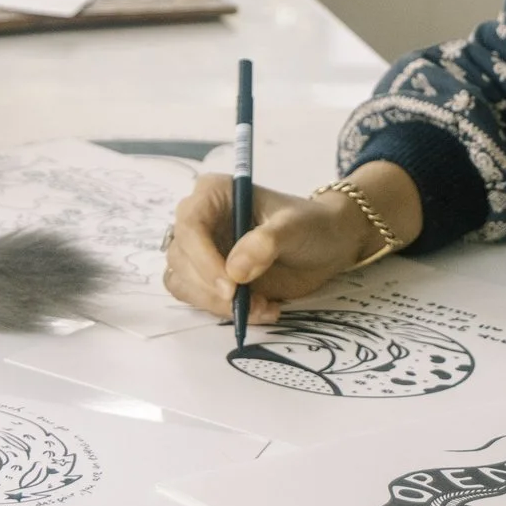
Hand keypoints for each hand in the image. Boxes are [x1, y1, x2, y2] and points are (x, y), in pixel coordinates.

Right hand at [161, 172, 382, 322]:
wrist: (326, 246)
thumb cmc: (310, 225)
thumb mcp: (295, 226)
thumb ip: (266, 242)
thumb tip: (235, 270)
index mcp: (214, 193)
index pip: (190, 225)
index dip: (203, 258)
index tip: (230, 286)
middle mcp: (199, 220)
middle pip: (180, 257)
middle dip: (210, 287)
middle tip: (249, 303)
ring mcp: (201, 250)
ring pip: (182, 281)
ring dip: (217, 303)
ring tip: (261, 306)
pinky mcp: (208, 277)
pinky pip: (197, 298)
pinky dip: (223, 311)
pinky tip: (259, 309)